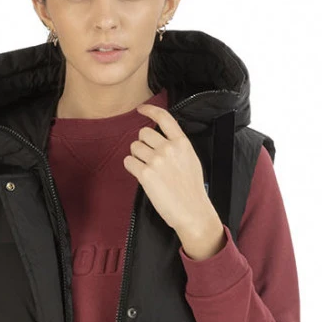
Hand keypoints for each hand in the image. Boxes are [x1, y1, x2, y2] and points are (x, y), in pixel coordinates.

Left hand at [127, 103, 225, 257]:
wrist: (192, 211)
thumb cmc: (192, 190)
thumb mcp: (191, 160)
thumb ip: (176, 147)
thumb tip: (161, 139)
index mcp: (182, 143)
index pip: (163, 117)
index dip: (149, 110)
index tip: (140, 109)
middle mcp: (168, 148)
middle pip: (143, 133)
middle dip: (143, 143)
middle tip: (149, 158)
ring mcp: (156, 160)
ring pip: (134, 147)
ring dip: (137, 156)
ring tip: (147, 169)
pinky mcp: (146, 174)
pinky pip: (128, 162)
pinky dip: (131, 167)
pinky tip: (140, 175)